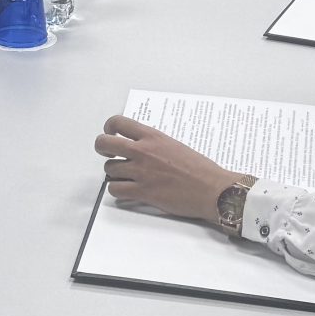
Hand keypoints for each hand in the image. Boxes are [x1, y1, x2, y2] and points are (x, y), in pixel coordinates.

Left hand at [93, 115, 242, 221]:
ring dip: (114, 173)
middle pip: (104, 144)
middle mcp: (143, 152)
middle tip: (109, 154)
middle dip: (102, 149)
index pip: (118, 123)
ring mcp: (141, 172)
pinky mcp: (143, 192)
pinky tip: (127, 190)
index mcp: (152, 137)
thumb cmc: (200, 169)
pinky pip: (115, 190)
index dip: (109, 128)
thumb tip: (141, 147)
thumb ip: (154, 144)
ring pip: (109, 169)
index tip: (110, 134)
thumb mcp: (174, 145)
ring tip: (125, 176)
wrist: (212, 189)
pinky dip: (118, 191)